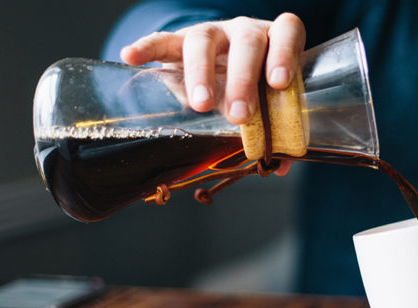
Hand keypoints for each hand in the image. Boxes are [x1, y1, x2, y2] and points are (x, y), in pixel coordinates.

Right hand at [119, 13, 305, 124]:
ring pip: (205, 41)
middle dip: (243, 80)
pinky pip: (162, 40)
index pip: (286, 33)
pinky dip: (146, 47)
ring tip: (201, 104)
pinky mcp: (179, 40)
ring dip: (202, 73)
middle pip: (246, 43)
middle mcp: (244, 31)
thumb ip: (275, 130)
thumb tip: (280, 166)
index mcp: (273, 42)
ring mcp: (212, 33)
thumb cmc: (251, 88)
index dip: (285, 55)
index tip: (279, 83)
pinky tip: (131, 56)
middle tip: (240, 114)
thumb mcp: (264, 105)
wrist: (220, 69)